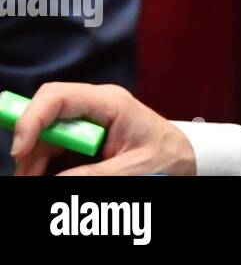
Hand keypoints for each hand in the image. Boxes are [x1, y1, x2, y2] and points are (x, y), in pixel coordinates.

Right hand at [11, 82, 196, 175]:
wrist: (184, 156)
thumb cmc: (168, 155)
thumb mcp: (133, 168)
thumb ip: (95, 174)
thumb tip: (56, 179)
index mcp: (110, 102)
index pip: (58, 96)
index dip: (31, 118)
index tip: (21, 149)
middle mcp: (95, 106)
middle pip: (45, 118)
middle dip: (30, 147)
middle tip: (27, 176)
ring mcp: (89, 120)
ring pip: (45, 135)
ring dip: (36, 160)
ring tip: (38, 178)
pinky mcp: (86, 137)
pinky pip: (55, 148)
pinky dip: (46, 164)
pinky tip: (50, 176)